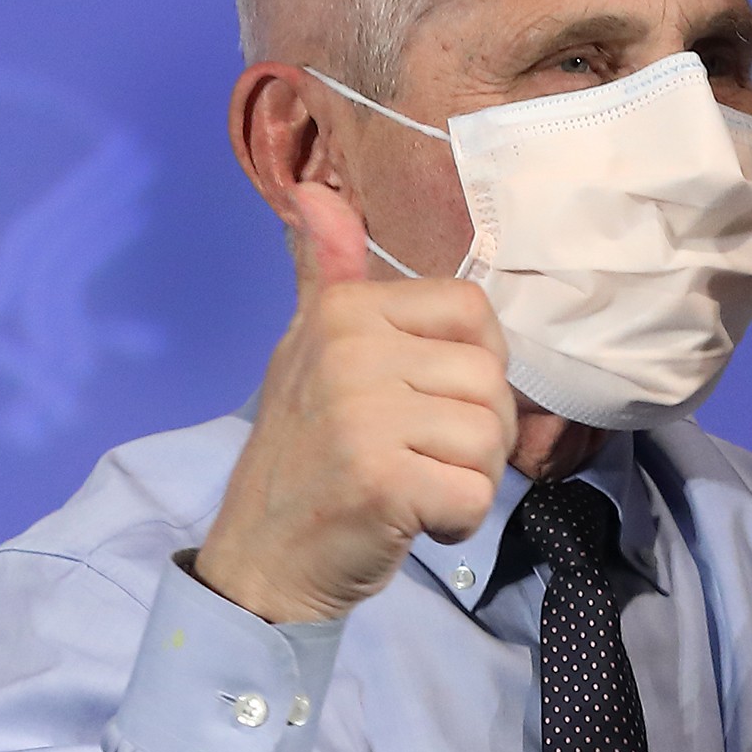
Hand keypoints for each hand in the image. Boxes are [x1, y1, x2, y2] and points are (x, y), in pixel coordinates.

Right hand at [197, 182, 515, 624]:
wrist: (261, 559)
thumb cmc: (304, 458)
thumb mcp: (309, 352)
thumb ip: (327, 277)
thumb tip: (317, 193)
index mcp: (344, 311)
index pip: (472, 310)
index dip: (476, 365)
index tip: (433, 403)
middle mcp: (349, 351)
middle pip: (490, 377)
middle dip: (477, 433)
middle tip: (419, 458)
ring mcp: (362, 415)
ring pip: (490, 437)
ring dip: (468, 479)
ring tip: (413, 487)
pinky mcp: (381, 480)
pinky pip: (475, 492)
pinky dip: (457, 519)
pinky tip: (411, 520)